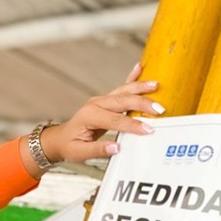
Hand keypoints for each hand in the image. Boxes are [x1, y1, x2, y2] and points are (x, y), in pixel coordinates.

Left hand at [41, 64, 165, 163]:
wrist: (61, 138)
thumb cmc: (70, 145)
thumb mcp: (79, 152)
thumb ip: (98, 150)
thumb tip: (116, 148)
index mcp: (89, 116)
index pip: (115, 120)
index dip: (133, 125)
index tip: (147, 130)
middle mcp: (96, 104)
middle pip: (123, 101)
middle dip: (142, 104)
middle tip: (159, 109)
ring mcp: (101, 100)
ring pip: (124, 91)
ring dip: (141, 88)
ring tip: (156, 85)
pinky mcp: (106, 100)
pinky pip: (121, 87)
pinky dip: (132, 78)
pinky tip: (140, 67)